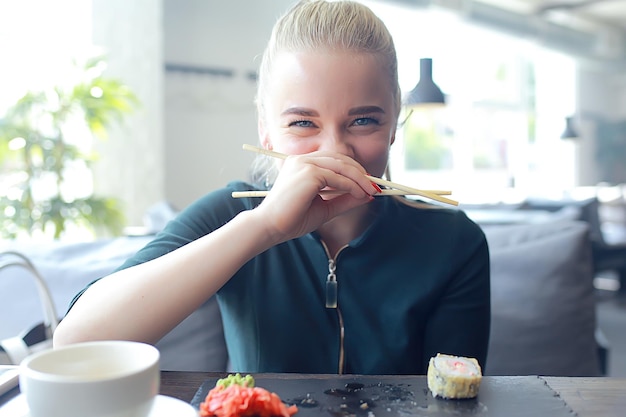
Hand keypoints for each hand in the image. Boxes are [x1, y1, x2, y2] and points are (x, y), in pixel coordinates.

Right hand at [254, 151, 378, 241]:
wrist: (270, 227)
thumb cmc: (292, 219)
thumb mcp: (324, 208)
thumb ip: (343, 200)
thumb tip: (366, 196)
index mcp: (302, 164)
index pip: (334, 160)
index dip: (354, 170)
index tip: (368, 184)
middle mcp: (302, 159)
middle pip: (341, 159)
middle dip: (361, 172)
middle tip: (375, 187)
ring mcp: (304, 164)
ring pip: (342, 166)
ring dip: (360, 179)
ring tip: (371, 192)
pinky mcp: (308, 173)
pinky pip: (337, 178)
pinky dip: (352, 186)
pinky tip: (360, 195)